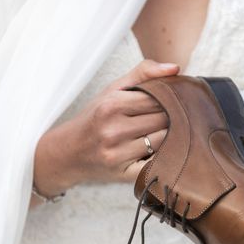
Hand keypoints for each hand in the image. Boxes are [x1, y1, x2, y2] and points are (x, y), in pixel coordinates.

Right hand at [33, 60, 179, 196]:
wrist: (67, 153)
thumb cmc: (93, 119)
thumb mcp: (111, 91)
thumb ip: (142, 74)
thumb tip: (176, 69)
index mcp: (111, 106)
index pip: (158, 98)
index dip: (168, 98)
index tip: (168, 101)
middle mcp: (113, 130)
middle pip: (163, 119)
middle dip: (170, 117)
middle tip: (166, 117)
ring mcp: (118, 154)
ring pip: (163, 140)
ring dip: (168, 136)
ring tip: (161, 133)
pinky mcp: (124, 174)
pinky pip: (158, 162)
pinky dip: (163, 156)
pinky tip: (158, 150)